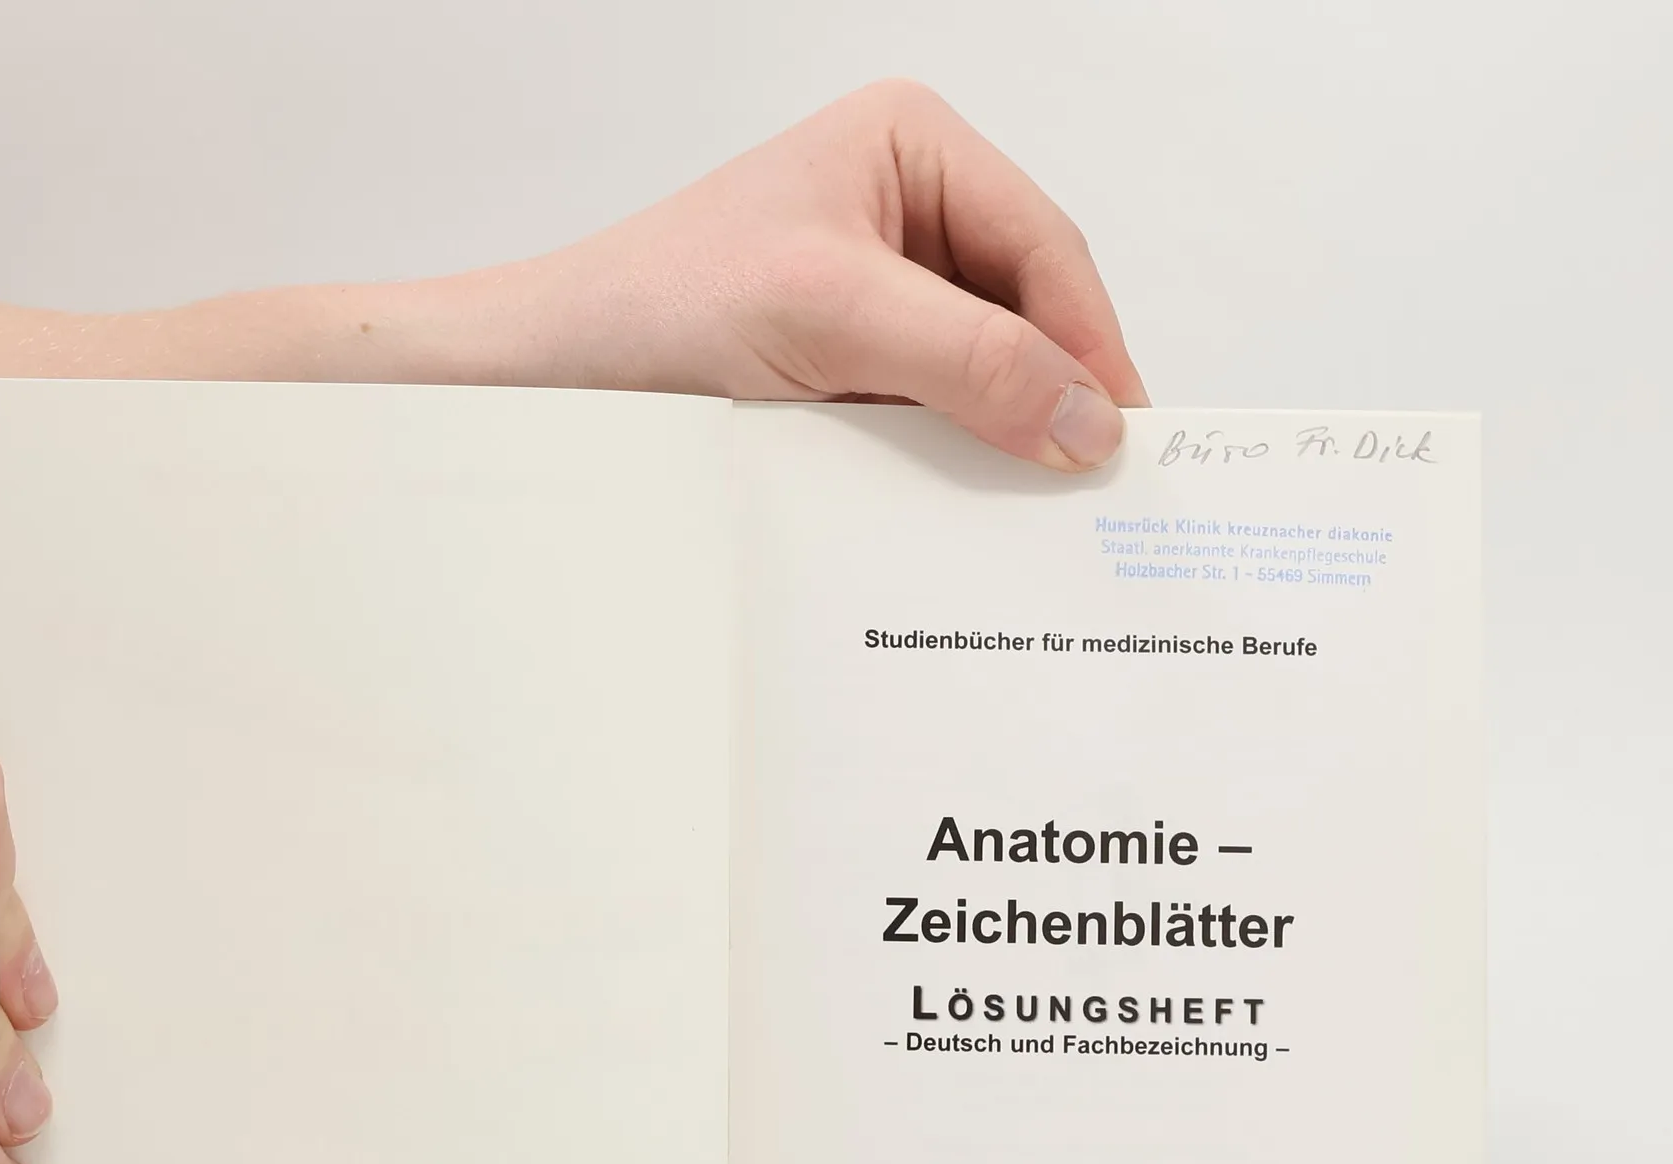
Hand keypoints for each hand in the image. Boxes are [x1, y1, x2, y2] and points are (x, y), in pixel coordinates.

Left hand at [400, 80, 1146, 470]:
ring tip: (1032, 507)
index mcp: (910, 148)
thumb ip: (969, 361)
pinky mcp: (849, 367)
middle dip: (1056, 394)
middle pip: (1027, 311)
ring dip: (1004, 435)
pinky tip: (960, 505)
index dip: (1093, 344)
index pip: (1045, 248)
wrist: (547, 382)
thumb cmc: (656, 310)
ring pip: (984, 371)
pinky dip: (953, 459)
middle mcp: (903, 212)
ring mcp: (877, 294)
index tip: (1125, 437)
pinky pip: (933, 414)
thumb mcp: (831, 317)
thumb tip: (1088, 418)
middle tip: (1095, 489)